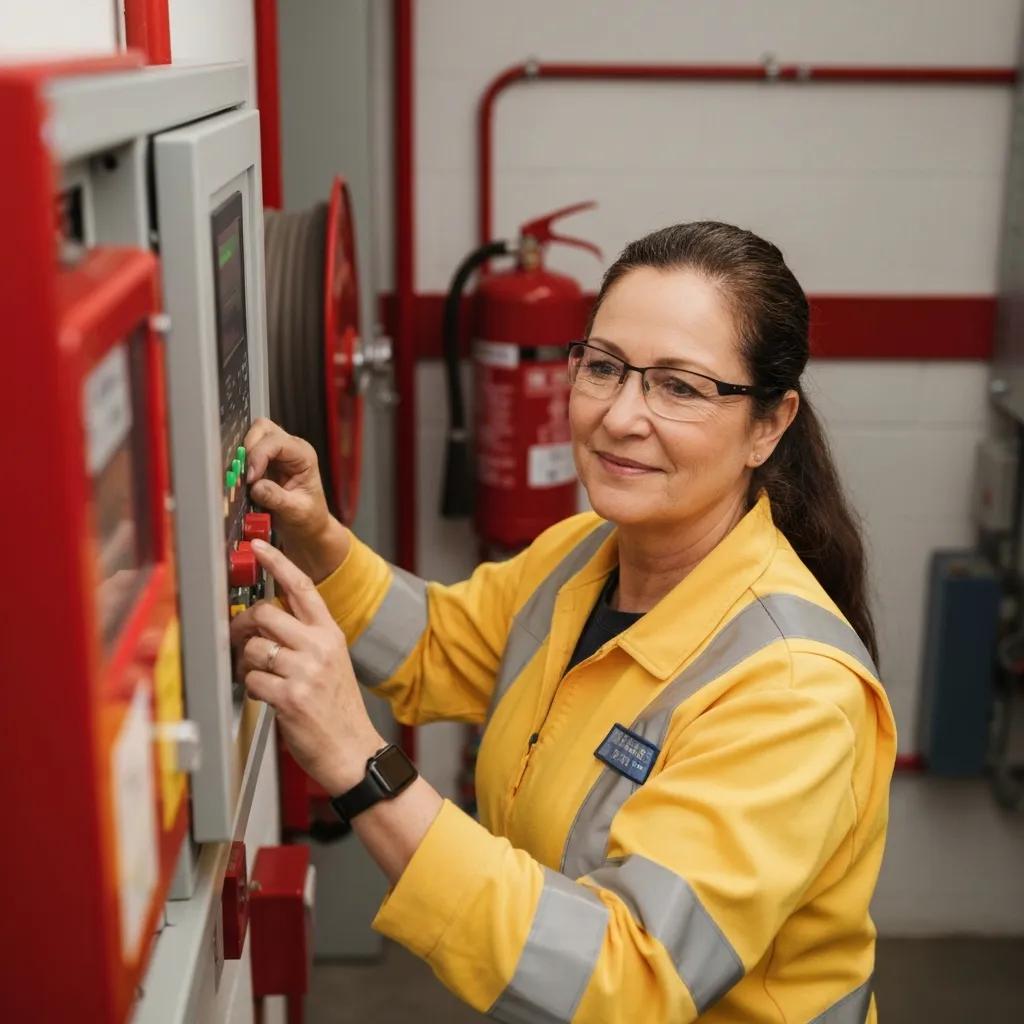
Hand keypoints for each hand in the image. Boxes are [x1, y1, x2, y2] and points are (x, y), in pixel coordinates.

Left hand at [232, 539, 382, 794]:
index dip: (278, 562)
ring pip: (254, 647)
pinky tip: (266, 697)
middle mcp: (319, 647)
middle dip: (244, 626)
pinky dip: (251, 688)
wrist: (353, 750)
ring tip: (261, 677)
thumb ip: (306, 637)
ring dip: (247, 663)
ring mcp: (305, 671)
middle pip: (266, 613)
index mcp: (331, 634)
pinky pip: (250, 679)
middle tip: (240, 638)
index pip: (303, 587)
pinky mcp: (289, 696)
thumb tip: (266, 621)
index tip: (259, 546)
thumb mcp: (332, 662)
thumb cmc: (339, 709)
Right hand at [244, 418, 349, 581]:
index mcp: (304, 456)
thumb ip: (276, 498)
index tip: (251, 478)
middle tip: (244, 473)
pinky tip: (242, 479)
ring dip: (244, 453)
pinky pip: (247, 450)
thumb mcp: (295, 511)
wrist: (308, 526)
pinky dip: (240, 461)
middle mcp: (291, 448)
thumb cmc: (308, 517)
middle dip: (249, 448)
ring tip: (243, 476)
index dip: (259, 456)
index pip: (277, 442)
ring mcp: (277, 452)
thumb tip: (256, 487)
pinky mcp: (265, 460)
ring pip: (253, 435)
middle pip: (263, 429)